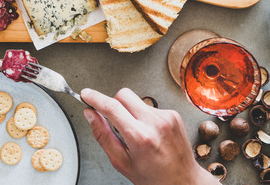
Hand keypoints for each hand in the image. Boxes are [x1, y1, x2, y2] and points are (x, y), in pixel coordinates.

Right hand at [81, 88, 217, 184]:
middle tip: (114, 121)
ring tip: (136, 132)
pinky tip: (149, 132)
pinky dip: (144, 116)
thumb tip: (91, 115)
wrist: (183, 181)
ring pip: (136, 100)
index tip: (85, 94)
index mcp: (140, 137)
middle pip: (123, 95)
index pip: (112, 107)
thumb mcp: (121, 162)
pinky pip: (149, 106)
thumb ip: (103, 136)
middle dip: (113, 103)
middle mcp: (155, 123)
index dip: (95, 98)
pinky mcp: (173, 115)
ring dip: (130, 111)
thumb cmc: (153, 177)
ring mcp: (166, 117)